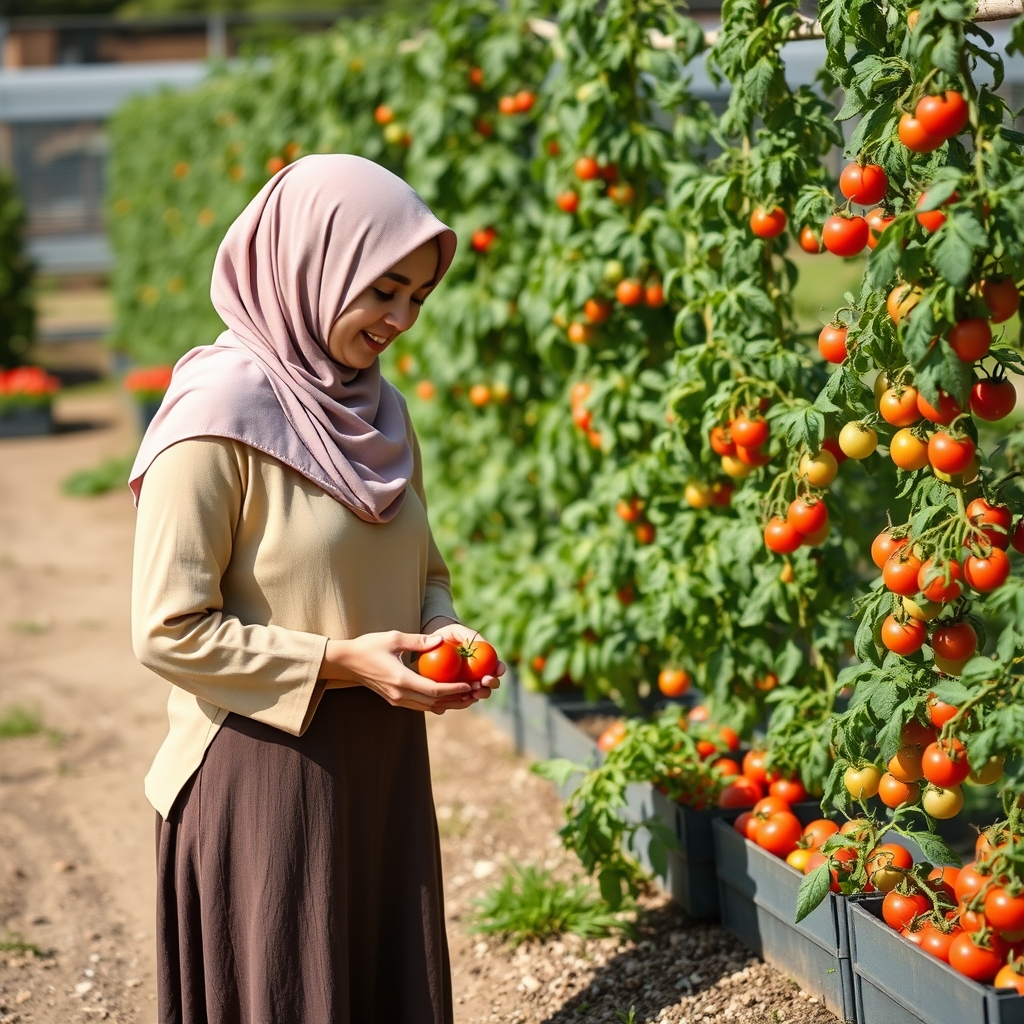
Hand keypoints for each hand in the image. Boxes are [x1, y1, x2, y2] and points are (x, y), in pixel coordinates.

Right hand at [319, 631, 476, 714]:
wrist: (346, 663)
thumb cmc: (369, 646)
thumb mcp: (394, 638)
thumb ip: (418, 640)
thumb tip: (441, 640)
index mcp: (401, 679)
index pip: (433, 690)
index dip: (454, 689)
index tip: (470, 685)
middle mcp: (399, 694)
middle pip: (434, 703)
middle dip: (457, 700)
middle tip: (475, 693)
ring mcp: (396, 699)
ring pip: (428, 707)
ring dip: (448, 704)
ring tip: (466, 698)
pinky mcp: (394, 699)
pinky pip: (419, 705)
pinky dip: (435, 703)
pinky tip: (447, 698)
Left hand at [422, 617, 505, 701]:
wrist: (430, 648)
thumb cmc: (447, 636)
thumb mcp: (456, 631)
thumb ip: (468, 635)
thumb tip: (478, 644)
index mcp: (484, 659)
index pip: (496, 665)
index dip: (499, 669)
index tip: (497, 670)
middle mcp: (480, 673)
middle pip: (491, 682)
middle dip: (492, 684)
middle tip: (484, 681)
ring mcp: (469, 684)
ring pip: (480, 693)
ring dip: (481, 694)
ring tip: (474, 693)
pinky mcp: (457, 692)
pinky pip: (463, 699)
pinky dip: (465, 701)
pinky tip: (462, 699)